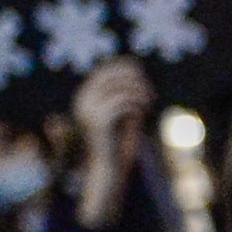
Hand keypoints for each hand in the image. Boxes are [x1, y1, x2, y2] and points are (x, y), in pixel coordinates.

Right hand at [72, 59, 157, 229]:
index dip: (127, 69)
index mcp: (84, 96)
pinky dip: (138, 105)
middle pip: (112, 74)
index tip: (144, 78)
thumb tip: (134, 65)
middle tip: (149, 92)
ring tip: (149, 102)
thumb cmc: (117, 139)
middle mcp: (82, 100)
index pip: (105, 70)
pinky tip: (143, 112)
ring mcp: (88, 110)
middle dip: (134, 79)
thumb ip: (123, 90)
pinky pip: (123, 102)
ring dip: (139, 92)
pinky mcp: (99, 121)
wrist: (107, 167)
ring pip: (120, 87)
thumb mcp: (120, 111)